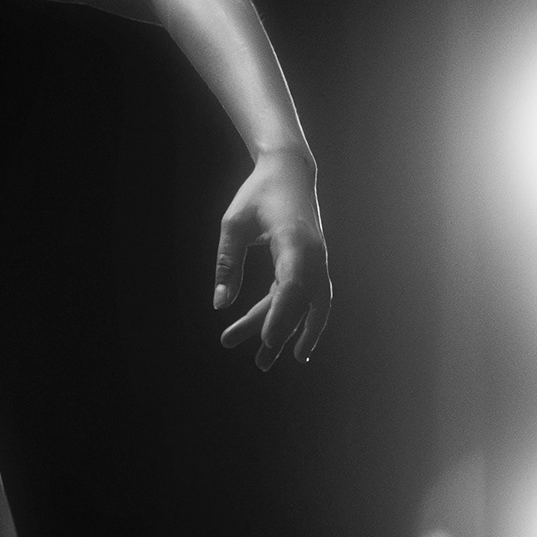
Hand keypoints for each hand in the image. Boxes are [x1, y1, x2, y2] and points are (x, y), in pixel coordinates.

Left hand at [212, 152, 332, 369]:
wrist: (289, 173)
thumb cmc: (258, 194)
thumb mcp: (233, 223)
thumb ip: (227, 262)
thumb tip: (220, 305)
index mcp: (295, 242)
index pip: (292, 286)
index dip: (280, 316)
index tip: (266, 340)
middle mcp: (313, 255)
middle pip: (302, 304)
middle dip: (280, 334)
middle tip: (259, 364)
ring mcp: (316, 261)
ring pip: (305, 306)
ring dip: (286, 333)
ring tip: (263, 361)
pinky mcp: (310, 265)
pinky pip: (304, 298)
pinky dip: (292, 319)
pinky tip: (273, 339)